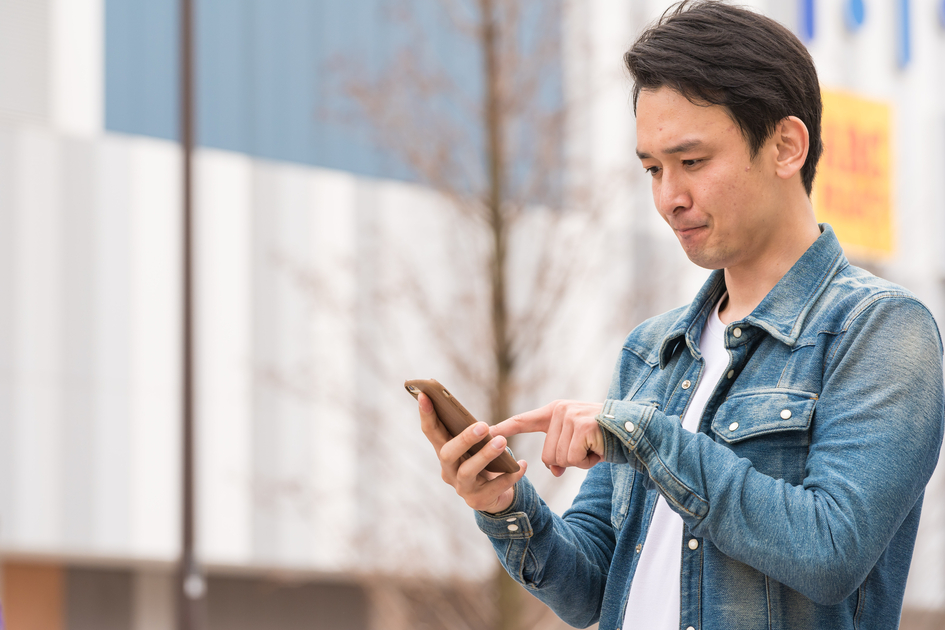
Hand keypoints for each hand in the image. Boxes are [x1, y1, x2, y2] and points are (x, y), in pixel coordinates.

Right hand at [418, 393, 527, 513]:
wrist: (495, 494)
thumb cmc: (483, 462)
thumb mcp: (475, 447)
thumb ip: (472, 433)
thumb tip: (481, 424)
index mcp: (444, 451)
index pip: (431, 432)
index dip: (426, 414)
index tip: (424, 394)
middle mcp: (448, 470)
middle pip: (447, 454)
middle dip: (464, 439)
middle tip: (483, 425)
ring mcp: (461, 488)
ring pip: (468, 471)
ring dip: (485, 455)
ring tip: (502, 442)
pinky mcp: (478, 501)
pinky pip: (495, 487)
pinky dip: (509, 476)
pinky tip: (522, 465)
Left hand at [492, 400, 603, 476]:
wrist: (636, 429)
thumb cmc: (606, 437)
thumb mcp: (578, 443)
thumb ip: (560, 452)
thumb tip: (552, 470)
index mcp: (555, 411)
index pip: (523, 420)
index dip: (504, 429)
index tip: (485, 432)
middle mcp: (560, 411)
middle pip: (547, 456)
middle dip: (568, 461)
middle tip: (588, 448)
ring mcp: (570, 417)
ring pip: (560, 460)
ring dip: (580, 461)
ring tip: (595, 446)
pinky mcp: (581, 427)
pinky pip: (573, 459)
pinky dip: (588, 462)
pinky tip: (599, 448)